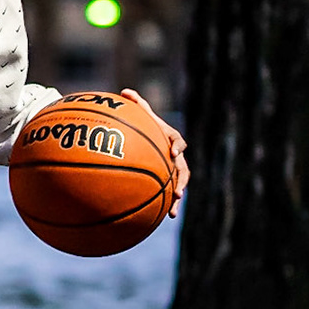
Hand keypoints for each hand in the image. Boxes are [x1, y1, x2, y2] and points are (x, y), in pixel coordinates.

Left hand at [121, 88, 189, 215]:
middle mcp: (175, 156)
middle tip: (178, 191)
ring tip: (173, 209)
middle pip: (183, 169)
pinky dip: (166, 205)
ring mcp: (171, 170)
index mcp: (170, 139)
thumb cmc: (143, 127)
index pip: (178, 141)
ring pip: (178, 185)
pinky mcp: (165, 180)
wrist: (147, 139)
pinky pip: (167, 194)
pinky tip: (163, 218)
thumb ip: (135, 104)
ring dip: (177, 196)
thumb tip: (125, 91)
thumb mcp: (140, 116)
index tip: (173, 151)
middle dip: (181, 180)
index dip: (177, 146)